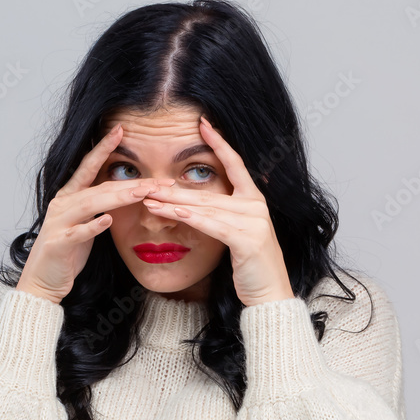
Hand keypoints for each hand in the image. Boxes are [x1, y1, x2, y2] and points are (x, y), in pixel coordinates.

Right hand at [17, 124, 175, 304]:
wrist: (42, 280)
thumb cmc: (66, 252)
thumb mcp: (85, 222)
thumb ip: (99, 205)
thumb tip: (125, 191)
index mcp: (69, 196)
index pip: (88, 167)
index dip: (103, 148)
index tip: (120, 130)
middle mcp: (62, 204)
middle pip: (99, 187)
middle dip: (130, 182)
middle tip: (157, 179)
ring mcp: (58, 223)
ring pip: (90, 205)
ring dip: (116, 198)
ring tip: (141, 193)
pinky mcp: (58, 244)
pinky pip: (77, 233)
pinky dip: (92, 227)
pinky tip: (107, 221)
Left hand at [140, 116, 294, 306]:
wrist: (270, 296)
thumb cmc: (251, 267)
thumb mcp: (237, 235)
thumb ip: (223, 216)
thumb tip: (195, 205)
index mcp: (255, 200)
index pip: (235, 164)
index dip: (219, 143)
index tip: (203, 123)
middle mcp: (255, 206)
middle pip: (207, 192)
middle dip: (174, 188)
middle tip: (149, 181)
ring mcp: (254, 221)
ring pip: (204, 208)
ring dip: (172, 204)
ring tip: (149, 198)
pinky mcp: (246, 239)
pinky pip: (211, 224)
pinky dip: (188, 218)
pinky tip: (170, 212)